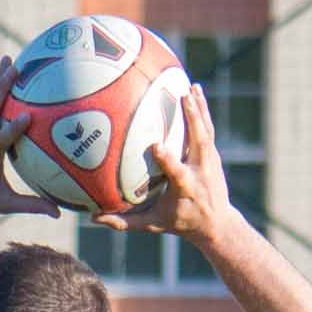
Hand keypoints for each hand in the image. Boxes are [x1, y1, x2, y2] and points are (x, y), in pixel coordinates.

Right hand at [99, 88, 234, 239]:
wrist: (217, 223)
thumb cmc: (180, 222)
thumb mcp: (153, 224)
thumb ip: (125, 221)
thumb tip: (94, 218)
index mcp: (186, 188)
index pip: (176, 172)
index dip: (167, 159)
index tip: (156, 145)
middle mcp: (201, 171)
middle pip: (198, 142)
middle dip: (193, 120)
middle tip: (184, 97)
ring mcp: (210, 161)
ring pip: (205, 131)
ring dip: (199, 108)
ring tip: (191, 86)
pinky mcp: (214, 154)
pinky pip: (208, 128)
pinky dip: (202, 110)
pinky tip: (195, 91)